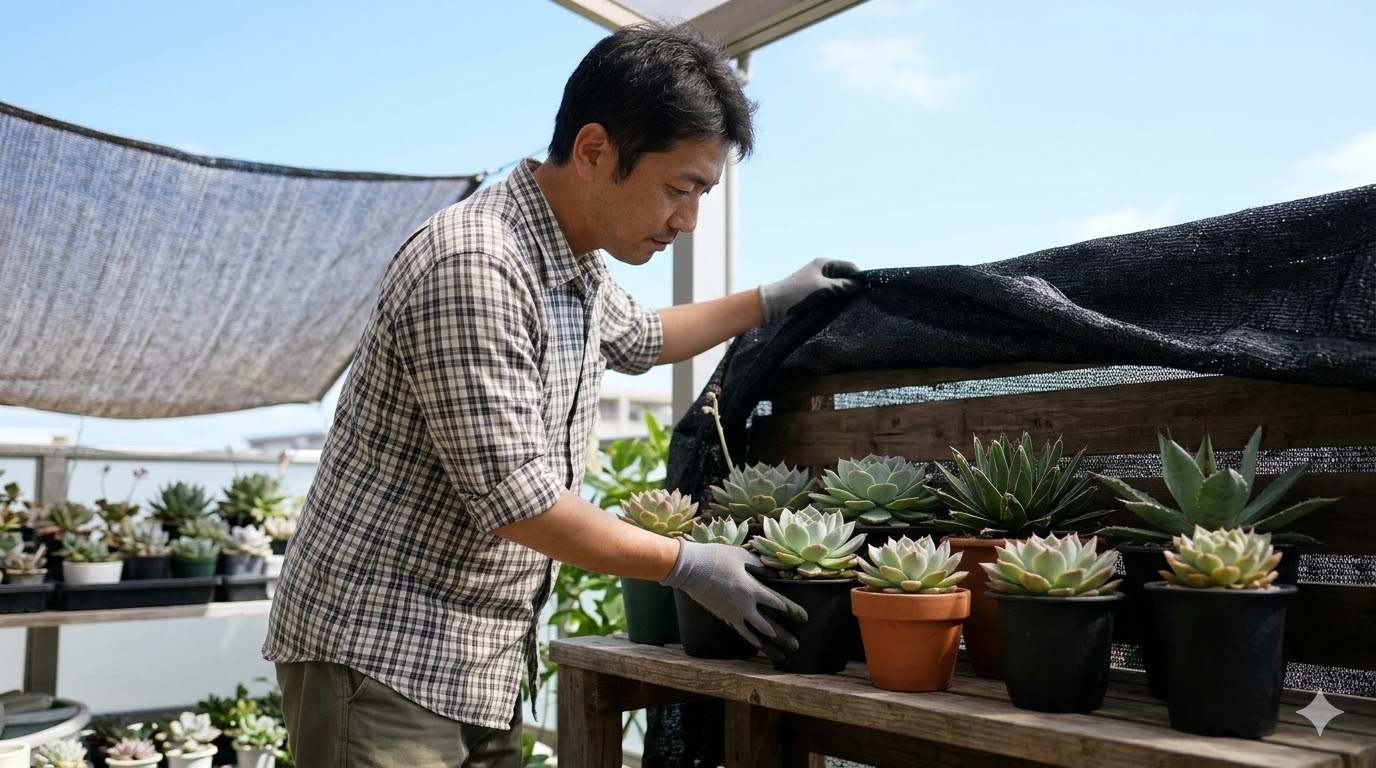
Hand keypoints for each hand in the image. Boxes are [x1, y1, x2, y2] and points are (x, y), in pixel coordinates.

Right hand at [661, 540, 806, 658]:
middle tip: (794, 645)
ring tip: (779, 654)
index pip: (778, 603)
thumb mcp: (742, 556)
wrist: (690, 568)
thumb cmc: (717, 557)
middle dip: (782, 636)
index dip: (792, 611)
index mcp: (752, 589)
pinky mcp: (722, 615)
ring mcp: (732, 614)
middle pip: (768, 626)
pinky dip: (749, 637)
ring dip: (767, 645)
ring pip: (753, 634)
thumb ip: (760, 565)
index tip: (803, 618)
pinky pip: (739, 629)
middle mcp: (744, 606)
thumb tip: (773, 573)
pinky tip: (756, 642)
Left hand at [757, 258, 862, 320]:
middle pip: (845, 275)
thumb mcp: (822, 289)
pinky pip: (831, 291)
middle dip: (853, 284)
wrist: (774, 303)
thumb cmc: (797, 293)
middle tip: (862, 297)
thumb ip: (841, 286)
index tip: (868, 288)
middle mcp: (823, 269)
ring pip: (839, 284)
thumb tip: (860, 285)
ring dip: (845, 292)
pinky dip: (837, 296)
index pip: (849, 266)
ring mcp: (818, 279)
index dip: (859, 276)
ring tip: (853, 302)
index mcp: (824, 263)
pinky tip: (841, 304)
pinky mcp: (814, 290)